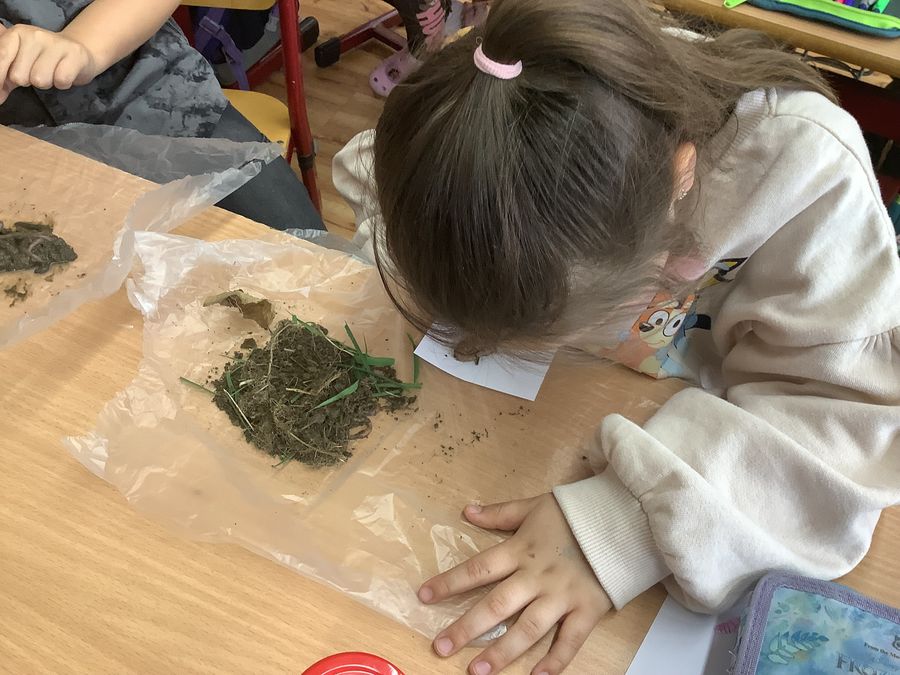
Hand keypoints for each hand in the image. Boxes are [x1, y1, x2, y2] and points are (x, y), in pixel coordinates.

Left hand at [0, 24, 97, 104]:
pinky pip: (61, 80)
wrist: (76, 52)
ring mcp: (55, 43)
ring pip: (40, 80)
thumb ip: (3, 76)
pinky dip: (62, 84)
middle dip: (27, 81)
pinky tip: (64, 75)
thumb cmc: (43, 59)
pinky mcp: (75, 54)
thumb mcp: (19, 62)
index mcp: (16, 33)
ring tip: (51, 74)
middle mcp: (34, 35)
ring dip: (46, 83)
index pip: (1, 57)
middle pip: (19, 76)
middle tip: (37, 73)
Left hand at [419, 494, 611, 674]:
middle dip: (466, 627)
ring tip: (475, 671)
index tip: (424, 596)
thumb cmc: (578, 512)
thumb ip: (500, 513)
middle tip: (440, 647)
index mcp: (521, 549)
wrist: (625, 518)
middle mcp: (538, 576)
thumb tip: (467, 512)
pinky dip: (554, 662)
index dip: (450, 582)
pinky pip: (569, 641)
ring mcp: (562, 596)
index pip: (478, 568)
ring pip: (528, 629)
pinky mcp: (587, 610)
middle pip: (497, 605)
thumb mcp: (535, 505)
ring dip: (501, 652)